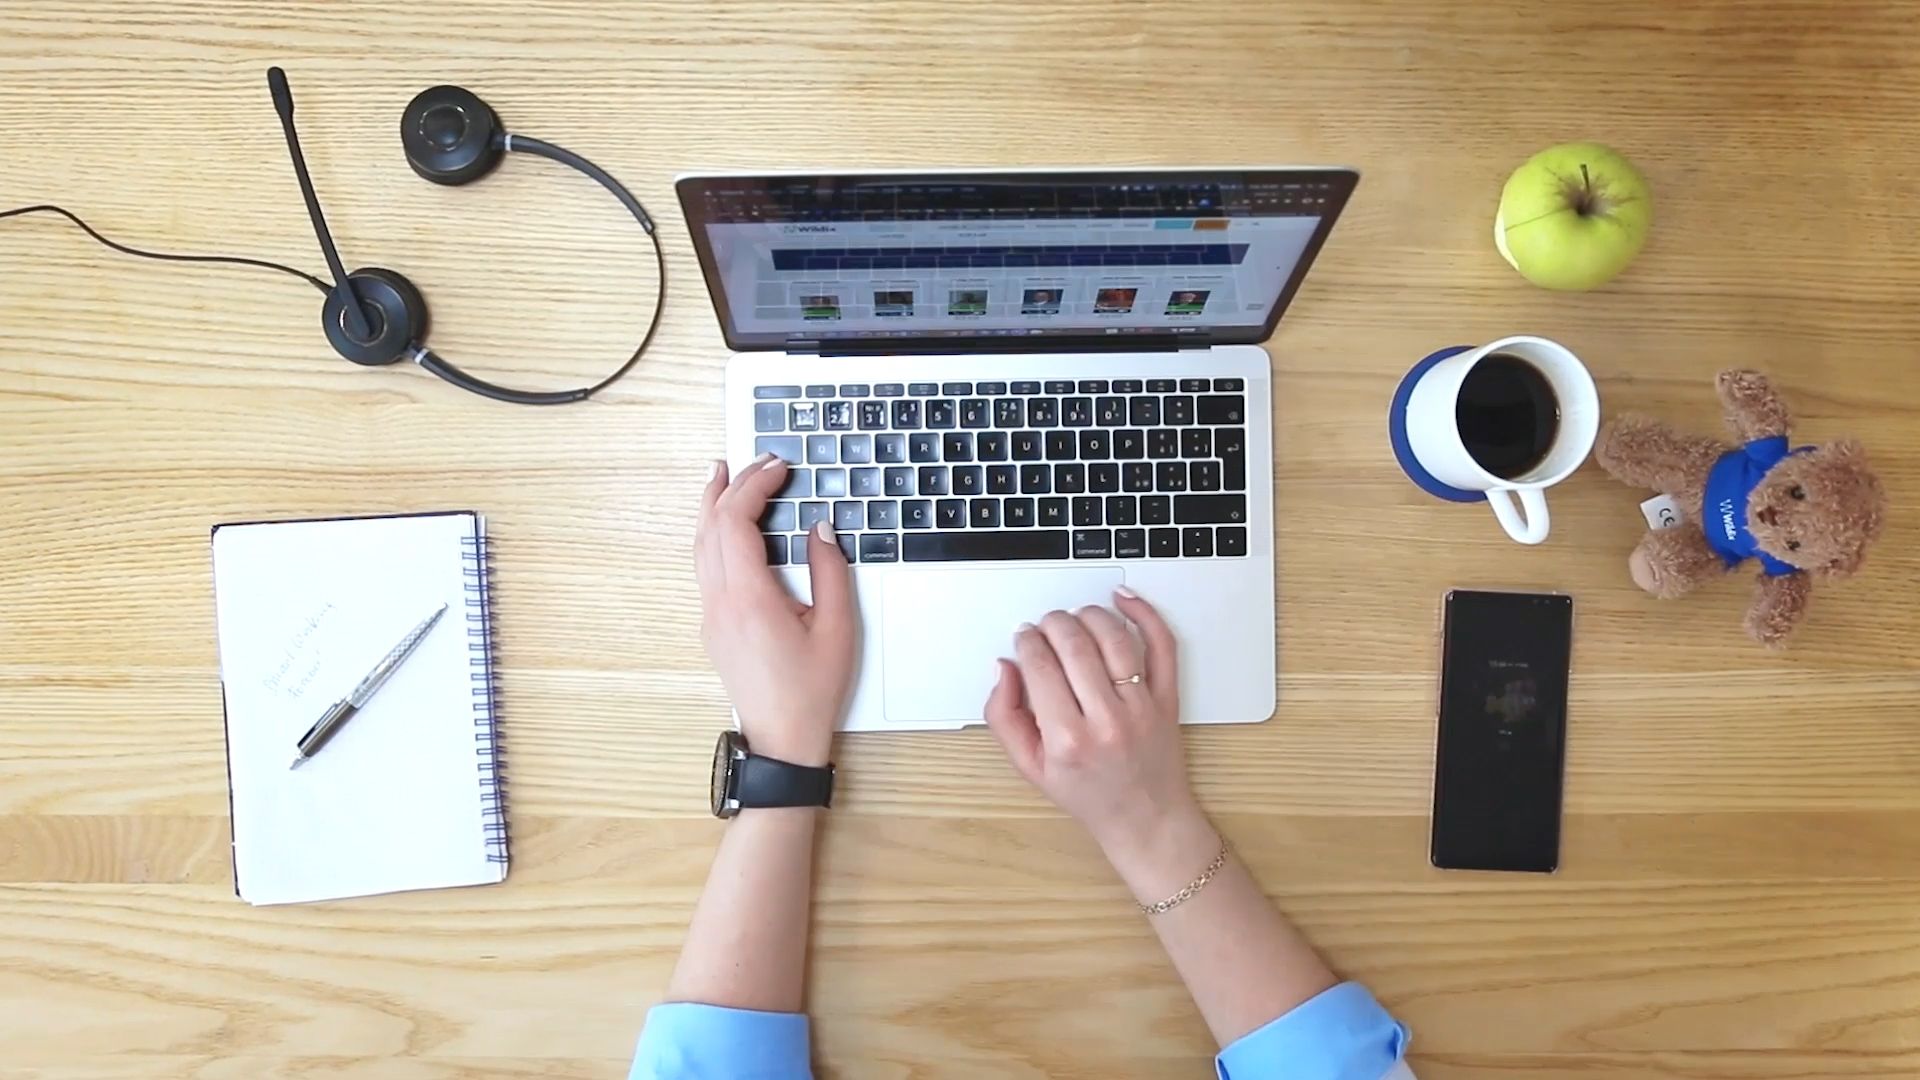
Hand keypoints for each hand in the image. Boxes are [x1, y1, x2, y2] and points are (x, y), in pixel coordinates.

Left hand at [695, 454, 855, 765]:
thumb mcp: (837, 628)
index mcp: (749, 598)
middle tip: (754, 460)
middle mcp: (721, 603)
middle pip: (711, 527)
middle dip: (730, 486)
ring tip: (724, 477)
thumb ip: (830, 571)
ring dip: (712, 507)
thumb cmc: (811, 691)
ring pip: (700, 547)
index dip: (754, 485)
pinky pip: (705, 566)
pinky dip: (712, 534)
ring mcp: (712, 615)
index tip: (778, 467)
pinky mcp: (714, 626)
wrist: (781, 741)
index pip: (736, 522)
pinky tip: (726, 528)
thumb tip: (820, 529)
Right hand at [982, 588, 1214, 894]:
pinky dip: (1145, 614)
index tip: (1024, 638)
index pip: (1039, 665)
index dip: (1026, 641)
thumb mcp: (1030, 767)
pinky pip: (1162, 645)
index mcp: (1067, 739)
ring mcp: (1141, 707)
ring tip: (1075, 618)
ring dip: (1089, 615)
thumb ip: (1004, 716)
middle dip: (1052, 623)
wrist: (1146, 819)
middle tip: (1045, 626)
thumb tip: (1004, 667)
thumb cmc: (1089, 795)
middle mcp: (1106, 720)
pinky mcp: (1167, 698)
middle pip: (1073, 644)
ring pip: (1114, 638)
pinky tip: (1124, 600)